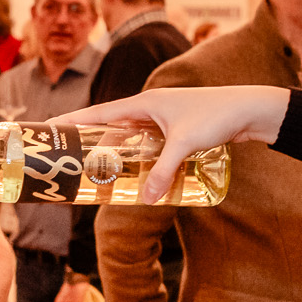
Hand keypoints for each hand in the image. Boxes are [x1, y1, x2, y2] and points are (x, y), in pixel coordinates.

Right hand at [50, 86, 290, 203]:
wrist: (250, 109)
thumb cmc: (217, 116)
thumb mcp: (184, 145)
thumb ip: (163, 171)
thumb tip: (145, 200)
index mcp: (145, 102)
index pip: (100, 112)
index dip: (74, 120)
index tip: (51, 127)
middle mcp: (151, 108)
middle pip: (112, 125)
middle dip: (91, 140)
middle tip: (70, 157)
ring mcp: (165, 118)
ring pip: (131, 136)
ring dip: (115, 150)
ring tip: (97, 168)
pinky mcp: (179, 129)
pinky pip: (149, 143)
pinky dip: (138, 155)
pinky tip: (136, 170)